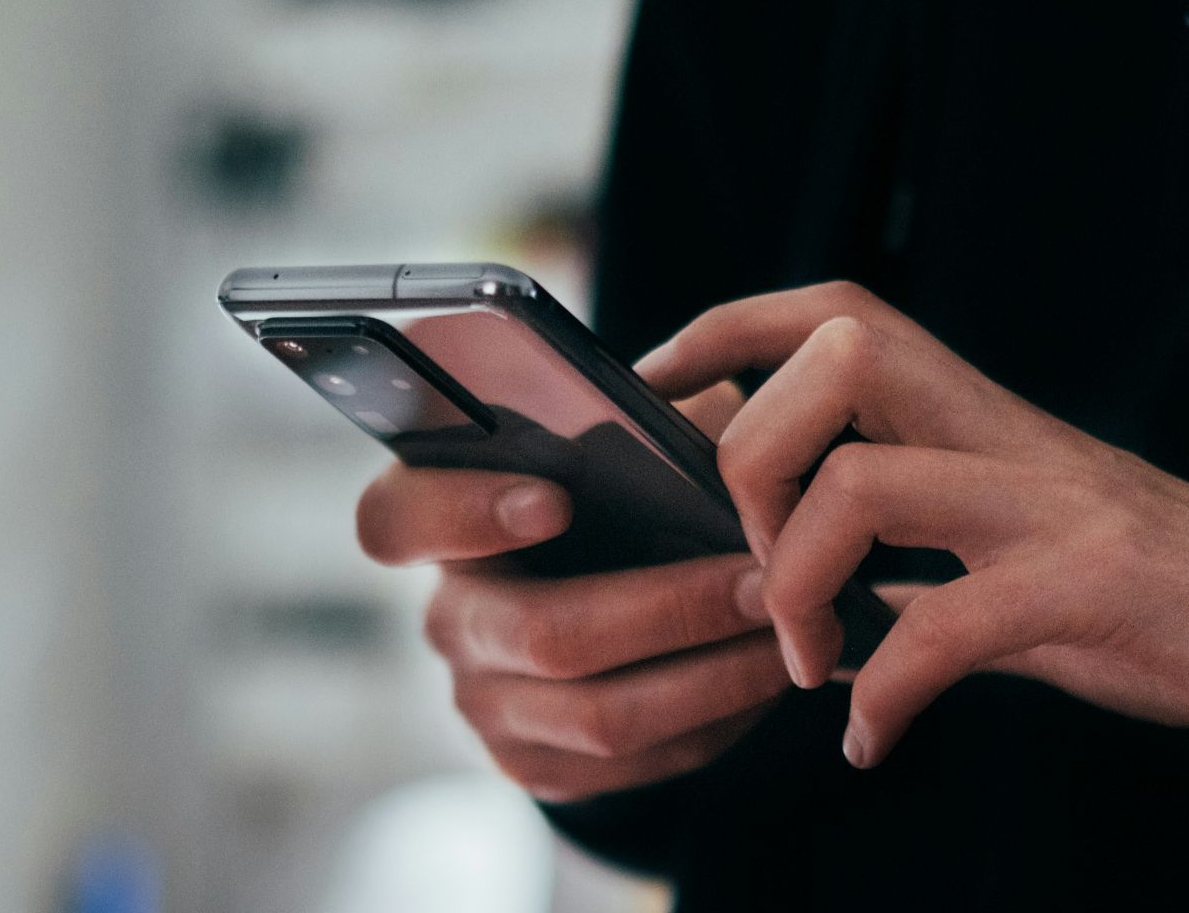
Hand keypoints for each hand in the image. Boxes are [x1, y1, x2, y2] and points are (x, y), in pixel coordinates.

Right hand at [355, 383, 789, 802]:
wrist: (615, 597)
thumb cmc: (622, 491)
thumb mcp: (627, 437)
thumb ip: (645, 422)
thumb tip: (710, 427)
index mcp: (440, 519)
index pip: (398, 518)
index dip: (465, 512)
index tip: (555, 498)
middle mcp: (450, 617)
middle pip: (543, 634)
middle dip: (671, 609)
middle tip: (764, 581)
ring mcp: (486, 703)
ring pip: (602, 714)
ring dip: (714, 675)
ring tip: (790, 633)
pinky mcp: (537, 765)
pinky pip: (636, 762)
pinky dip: (716, 720)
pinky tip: (767, 677)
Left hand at [637, 282, 1188, 768]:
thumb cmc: (1143, 597)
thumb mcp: (1010, 553)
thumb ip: (913, 552)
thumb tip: (795, 583)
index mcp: (980, 417)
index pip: (836, 313)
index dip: (727, 331)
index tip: (656, 391)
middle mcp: (1009, 435)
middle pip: (837, 357)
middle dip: (752, 458)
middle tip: (757, 569)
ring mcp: (1052, 503)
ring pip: (866, 483)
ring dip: (800, 585)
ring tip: (809, 664)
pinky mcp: (1091, 585)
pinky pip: (947, 627)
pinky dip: (886, 693)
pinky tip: (873, 739)